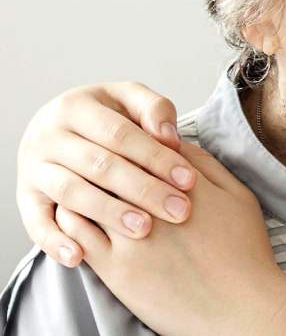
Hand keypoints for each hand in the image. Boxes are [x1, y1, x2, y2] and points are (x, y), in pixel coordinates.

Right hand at [17, 82, 195, 266]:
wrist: (55, 126)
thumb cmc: (107, 116)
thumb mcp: (128, 99)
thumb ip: (153, 109)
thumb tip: (169, 136)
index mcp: (75, 107)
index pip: (120, 134)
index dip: (156, 157)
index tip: (189, 180)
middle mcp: (48, 136)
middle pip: (99, 165)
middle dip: (143, 189)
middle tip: (179, 211)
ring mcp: (33, 168)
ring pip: (71, 193)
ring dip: (107, 213)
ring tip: (144, 229)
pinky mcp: (25, 197)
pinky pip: (35, 222)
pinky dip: (53, 241)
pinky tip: (79, 257)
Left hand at [56, 143, 285, 335]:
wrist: (239, 308)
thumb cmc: (244, 252)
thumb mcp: (239, 196)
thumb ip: (207, 165)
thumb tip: (175, 143)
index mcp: (188, 184)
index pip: (147, 146)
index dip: (133, 139)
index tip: (128, 142)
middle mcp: (156, 206)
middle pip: (114, 165)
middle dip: (103, 156)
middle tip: (96, 154)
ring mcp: (133, 238)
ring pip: (89, 196)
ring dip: (83, 184)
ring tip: (83, 183)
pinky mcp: (116, 269)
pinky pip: (77, 234)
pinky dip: (71, 218)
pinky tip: (78, 215)